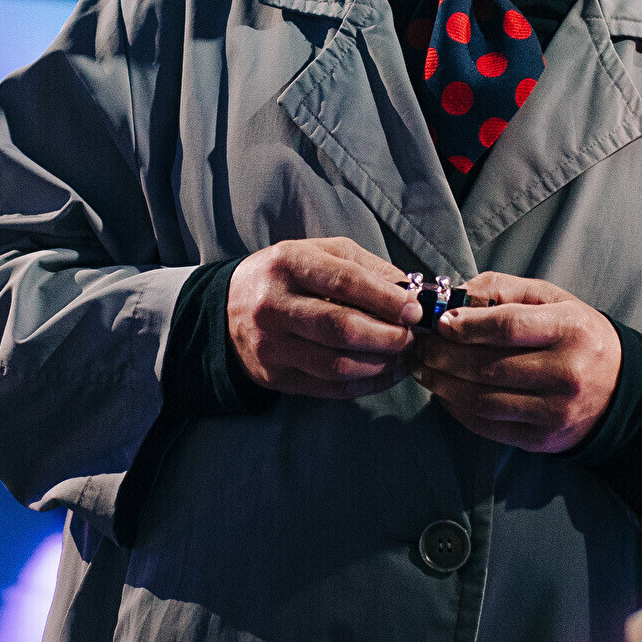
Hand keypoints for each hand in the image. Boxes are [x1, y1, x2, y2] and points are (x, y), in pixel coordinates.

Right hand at [227, 237, 420, 398]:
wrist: (227, 307)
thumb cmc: (285, 276)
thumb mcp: (319, 253)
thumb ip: (365, 268)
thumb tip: (411, 292)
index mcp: (288, 263)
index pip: (345, 283)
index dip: (386, 299)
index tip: (414, 310)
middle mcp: (274, 304)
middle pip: (342, 329)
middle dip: (388, 337)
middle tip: (410, 338)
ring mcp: (271, 344)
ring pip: (337, 365)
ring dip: (380, 364)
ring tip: (401, 356)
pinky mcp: (274, 375)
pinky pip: (329, 387)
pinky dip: (366, 385)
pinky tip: (385, 374)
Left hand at [409, 270, 620, 453]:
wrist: (621, 390)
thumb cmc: (577, 335)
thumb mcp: (552, 299)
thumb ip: (504, 289)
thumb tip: (454, 293)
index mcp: (570, 330)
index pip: (508, 327)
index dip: (466, 325)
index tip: (438, 322)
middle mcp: (566, 373)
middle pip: (488, 366)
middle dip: (442, 356)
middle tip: (417, 346)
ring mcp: (555, 411)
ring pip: (482, 400)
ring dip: (442, 384)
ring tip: (423, 369)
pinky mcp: (542, 439)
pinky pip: (488, 425)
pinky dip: (457, 409)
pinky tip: (443, 393)